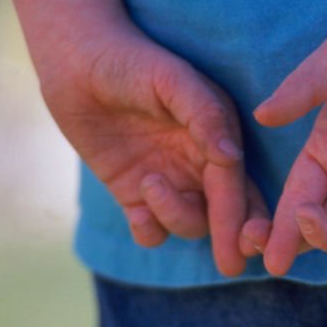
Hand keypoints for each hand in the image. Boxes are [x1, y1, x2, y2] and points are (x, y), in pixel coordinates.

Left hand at [38, 20, 270, 275]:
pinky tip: (137, 215)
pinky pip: (151, 229)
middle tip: (230, 265)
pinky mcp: (135, 193)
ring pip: (189, 222)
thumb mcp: (171, 79)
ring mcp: (169, 180)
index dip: (243, 215)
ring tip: (149, 184)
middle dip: (231, 238)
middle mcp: (199, 163)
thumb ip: (204, 114)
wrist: (77, 62)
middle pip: (225, 213)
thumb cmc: (130, 61)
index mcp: (219, 137)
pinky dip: (149, 231)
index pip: (236, 185)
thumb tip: (231, 157)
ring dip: (176, 217)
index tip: (248, 243)